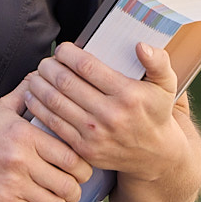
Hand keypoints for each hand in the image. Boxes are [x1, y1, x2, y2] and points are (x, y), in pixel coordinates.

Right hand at [0, 82, 94, 201]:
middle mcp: (20, 160)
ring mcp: (12, 183)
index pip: (71, 155)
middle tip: (76, 187)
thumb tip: (41, 76)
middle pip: (68, 182)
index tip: (82, 168)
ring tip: (63, 201)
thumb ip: (24, 93)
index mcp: (24, 135)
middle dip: (78, 189)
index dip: (84, 166)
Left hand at [23, 42, 186, 179]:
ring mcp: (96, 134)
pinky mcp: (84, 149)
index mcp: (128, 95)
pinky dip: (38, 107)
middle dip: (49, 67)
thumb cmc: (155, 113)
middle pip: (66, 83)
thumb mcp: (166, 86)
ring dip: (39, 85)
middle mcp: (111, 115)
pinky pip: (53, 123)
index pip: (86, 67)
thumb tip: (140, 45)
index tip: (63, 49)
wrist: (155, 155)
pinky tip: (34, 96)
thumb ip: (158, 62)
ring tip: (36, 75)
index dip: (68, 54)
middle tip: (46, 62)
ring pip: (55, 102)